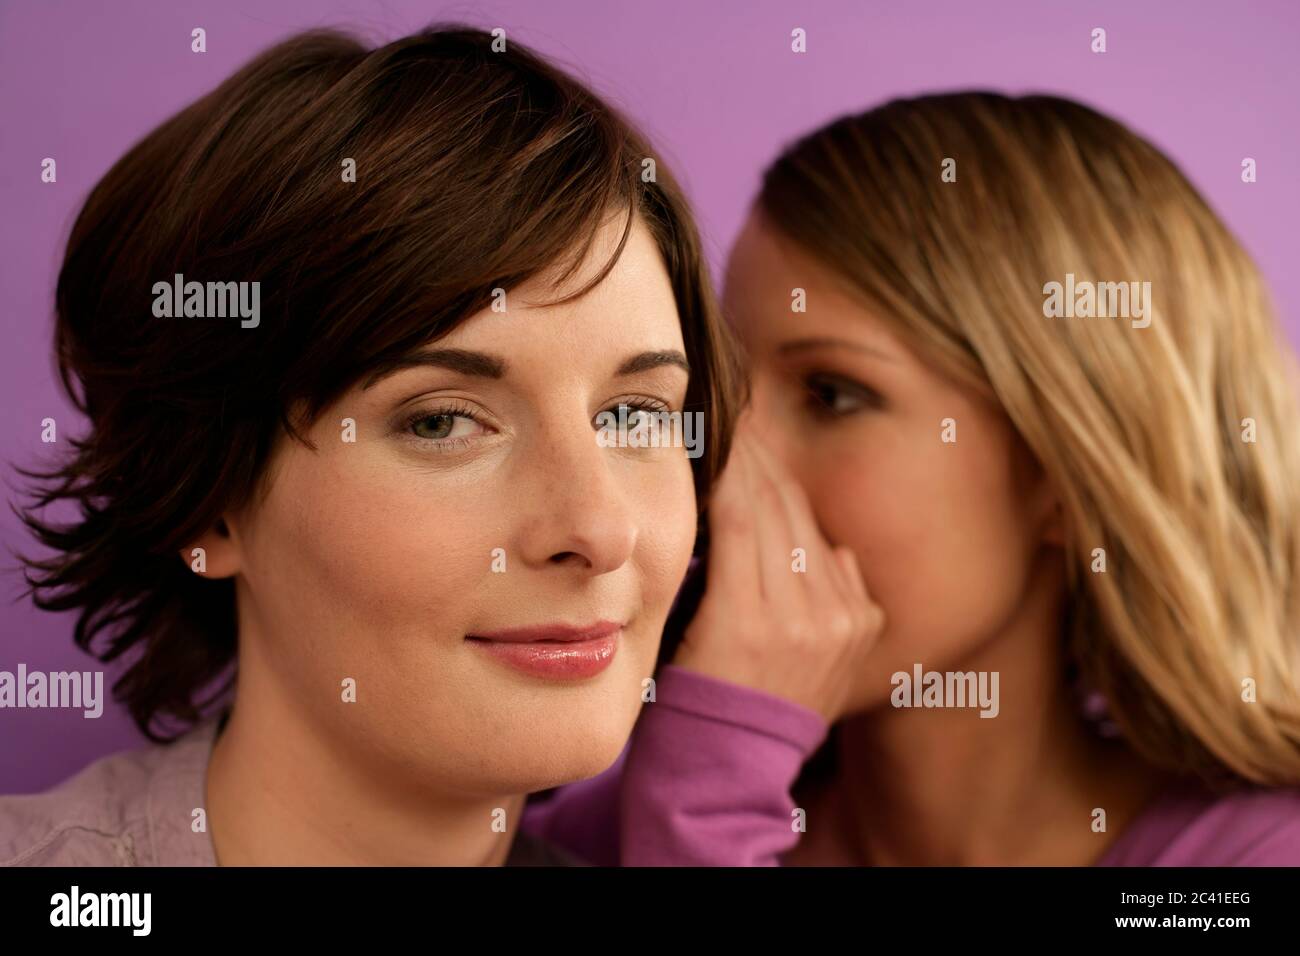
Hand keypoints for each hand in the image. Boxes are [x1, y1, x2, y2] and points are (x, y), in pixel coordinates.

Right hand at [671, 419, 885, 722]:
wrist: (734, 762)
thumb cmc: (686, 692)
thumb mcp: (679, 627)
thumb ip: (707, 563)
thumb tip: (721, 489)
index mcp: (745, 622)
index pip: (741, 512)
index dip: (730, 462)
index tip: (718, 425)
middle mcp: (802, 621)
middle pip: (780, 510)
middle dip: (757, 462)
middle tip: (740, 424)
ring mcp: (840, 624)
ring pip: (810, 528)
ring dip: (783, 491)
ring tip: (759, 459)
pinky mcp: (862, 627)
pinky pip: (837, 558)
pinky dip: (812, 540)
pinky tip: (788, 525)